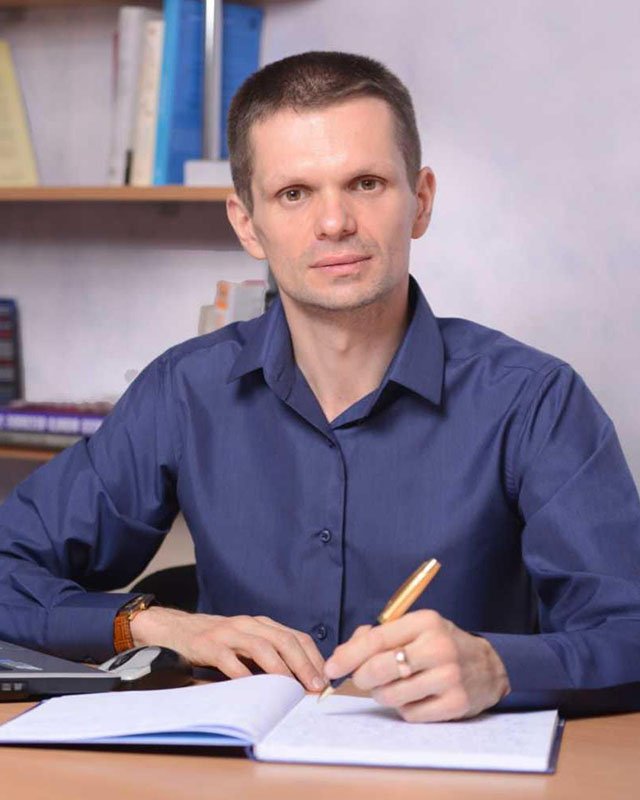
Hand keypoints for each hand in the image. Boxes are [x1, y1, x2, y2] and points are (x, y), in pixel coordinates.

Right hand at [131, 607, 326, 691]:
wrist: (176, 629)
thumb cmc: (216, 641)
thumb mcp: (245, 642)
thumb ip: (268, 655)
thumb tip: (299, 679)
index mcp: (261, 624)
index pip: (296, 637)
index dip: (313, 657)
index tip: (325, 679)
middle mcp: (248, 624)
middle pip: (284, 640)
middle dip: (304, 664)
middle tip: (315, 686)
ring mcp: (228, 633)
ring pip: (262, 647)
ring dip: (281, 669)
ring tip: (293, 688)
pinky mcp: (209, 644)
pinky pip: (230, 660)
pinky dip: (244, 674)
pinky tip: (255, 688)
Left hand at [323, 610, 509, 720]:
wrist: (488, 667)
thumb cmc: (441, 644)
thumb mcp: (415, 628)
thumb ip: (379, 635)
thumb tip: (345, 653)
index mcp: (426, 622)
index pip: (377, 640)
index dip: (348, 656)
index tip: (332, 668)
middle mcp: (438, 647)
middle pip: (379, 669)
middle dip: (361, 677)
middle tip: (362, 679)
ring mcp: (449, 677)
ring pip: (390, 695)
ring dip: (383, 694)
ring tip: (394, 685)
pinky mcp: (455, 704)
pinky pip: (410, 714)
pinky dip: (404, 708)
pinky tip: (415, 696)